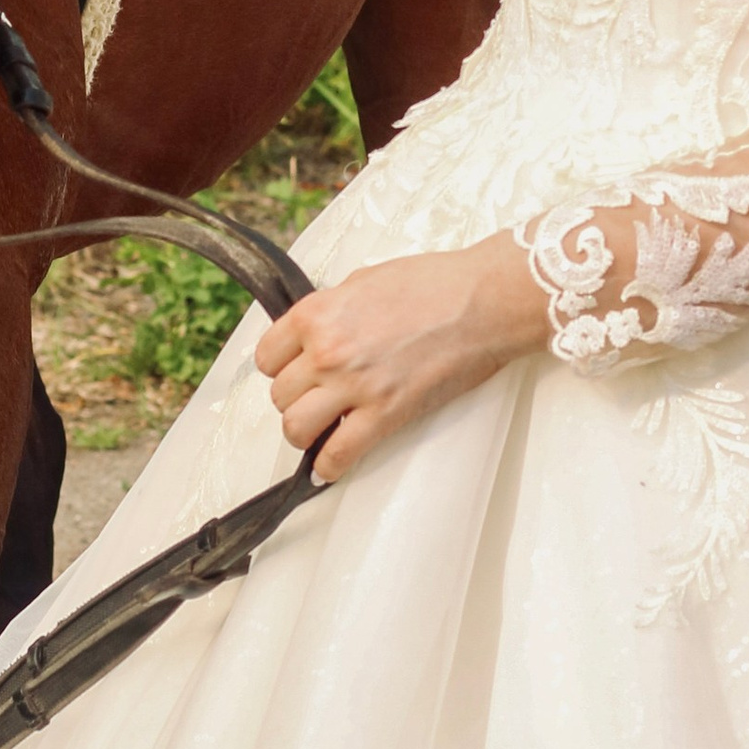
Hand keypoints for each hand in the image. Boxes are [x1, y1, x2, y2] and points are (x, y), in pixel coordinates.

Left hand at [253, 235, 548, 483]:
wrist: (481, 301)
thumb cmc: (433, 283)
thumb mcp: (364, 281)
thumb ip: (332, 309)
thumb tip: (319, 331)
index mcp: (317, 314)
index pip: (266, 356)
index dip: (279, 368)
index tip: (292, 373)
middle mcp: (327, 351)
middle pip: (280, 395)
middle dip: (295, 399)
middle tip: (314, 399)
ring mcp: (354, 386)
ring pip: (296, 427)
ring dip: (305, 433)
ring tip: (321, 430)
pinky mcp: (386, 414)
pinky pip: (338, 454)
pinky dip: (329, 468)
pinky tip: (330, 468)